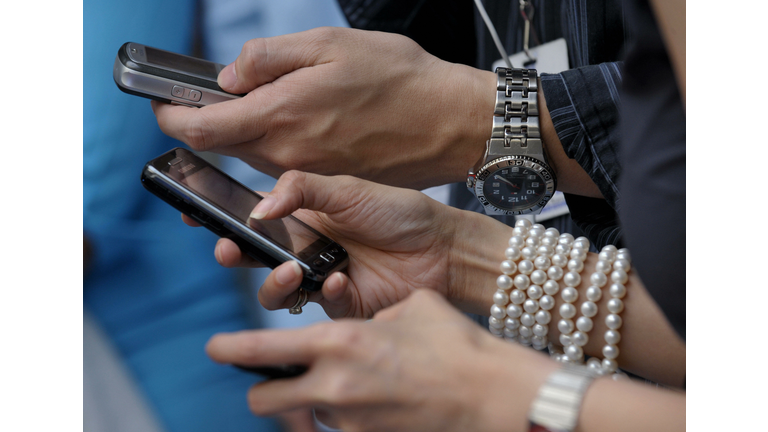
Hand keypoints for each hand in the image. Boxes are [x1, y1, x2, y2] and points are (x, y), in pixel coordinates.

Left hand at [152, 27, 494, 189]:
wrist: (449, 123)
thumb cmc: (399, 78)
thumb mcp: (330, 45)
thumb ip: (271, 60)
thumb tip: (228, 76)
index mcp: (283, 116)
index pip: (203, 129)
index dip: (172, 117)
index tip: (162, 105)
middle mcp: (289, 156)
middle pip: (223, 148)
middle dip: (205, 125)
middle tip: (207, 98)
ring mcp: (308, 176)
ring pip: (252, 158)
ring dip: (240, 137)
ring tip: (255, 106)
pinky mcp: (326, 185)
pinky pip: (282, 171)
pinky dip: (271, 150)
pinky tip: (292, 127)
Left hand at [206, 289, 556, 431]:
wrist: (493, 396)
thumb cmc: (455, 345)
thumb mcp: (410, 308)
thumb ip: (373, 316)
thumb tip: (365, 325)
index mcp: (339, 342)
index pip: (261, 350)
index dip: (230, 349)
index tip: (215, 347)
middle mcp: (334, 386)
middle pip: (264, 400)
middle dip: (265, 390)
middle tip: (281, 378)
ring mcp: (349, 421)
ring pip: (305, 416)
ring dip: (311, 403)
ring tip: (348, 386)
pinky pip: (340, 429)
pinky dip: (345, 417)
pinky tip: (376, 401)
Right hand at [210, 170, 463, 318]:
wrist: (442, 247)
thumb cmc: (400, 212)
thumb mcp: (348, 189)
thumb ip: (301, 190)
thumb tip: (259, 208)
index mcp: (304, 215)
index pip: (252, 216)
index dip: (222, 217)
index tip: (194, 214)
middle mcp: (307, 247)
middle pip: (254, 256)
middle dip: (233, 255)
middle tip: (227, 249)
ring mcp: (321, 276)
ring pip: (276, 289)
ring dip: (272, 282)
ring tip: (291, 271)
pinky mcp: (342, 304)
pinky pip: (317, 305)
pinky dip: (324, 293)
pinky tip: (341, 278)